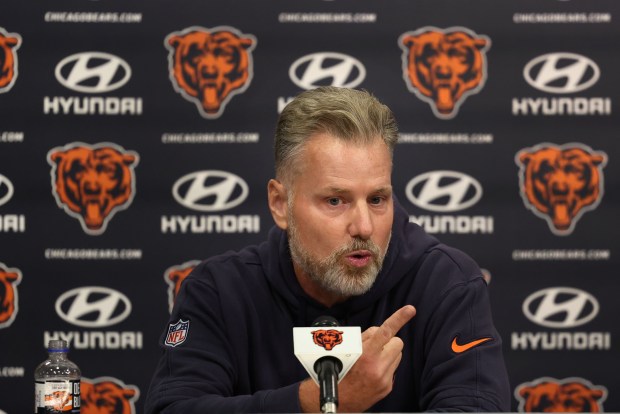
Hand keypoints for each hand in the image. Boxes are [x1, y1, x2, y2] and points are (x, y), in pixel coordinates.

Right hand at [299, 305, 415, 412]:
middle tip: (375, 346)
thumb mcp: (347, 349)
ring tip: (372, 360)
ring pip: (398, 354)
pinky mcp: (388, 387)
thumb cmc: (339, 371)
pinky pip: (394, 368)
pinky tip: (373, 371)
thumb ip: (366, 337)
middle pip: (397, 342)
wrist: (339, 399)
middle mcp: (377, 368)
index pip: (385, 332)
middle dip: (388, 341)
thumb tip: (381, 331)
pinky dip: (386, 366)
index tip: (410, 309)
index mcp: (365, 355)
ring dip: (388, 353)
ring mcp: (384, 378)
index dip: (399, 318)